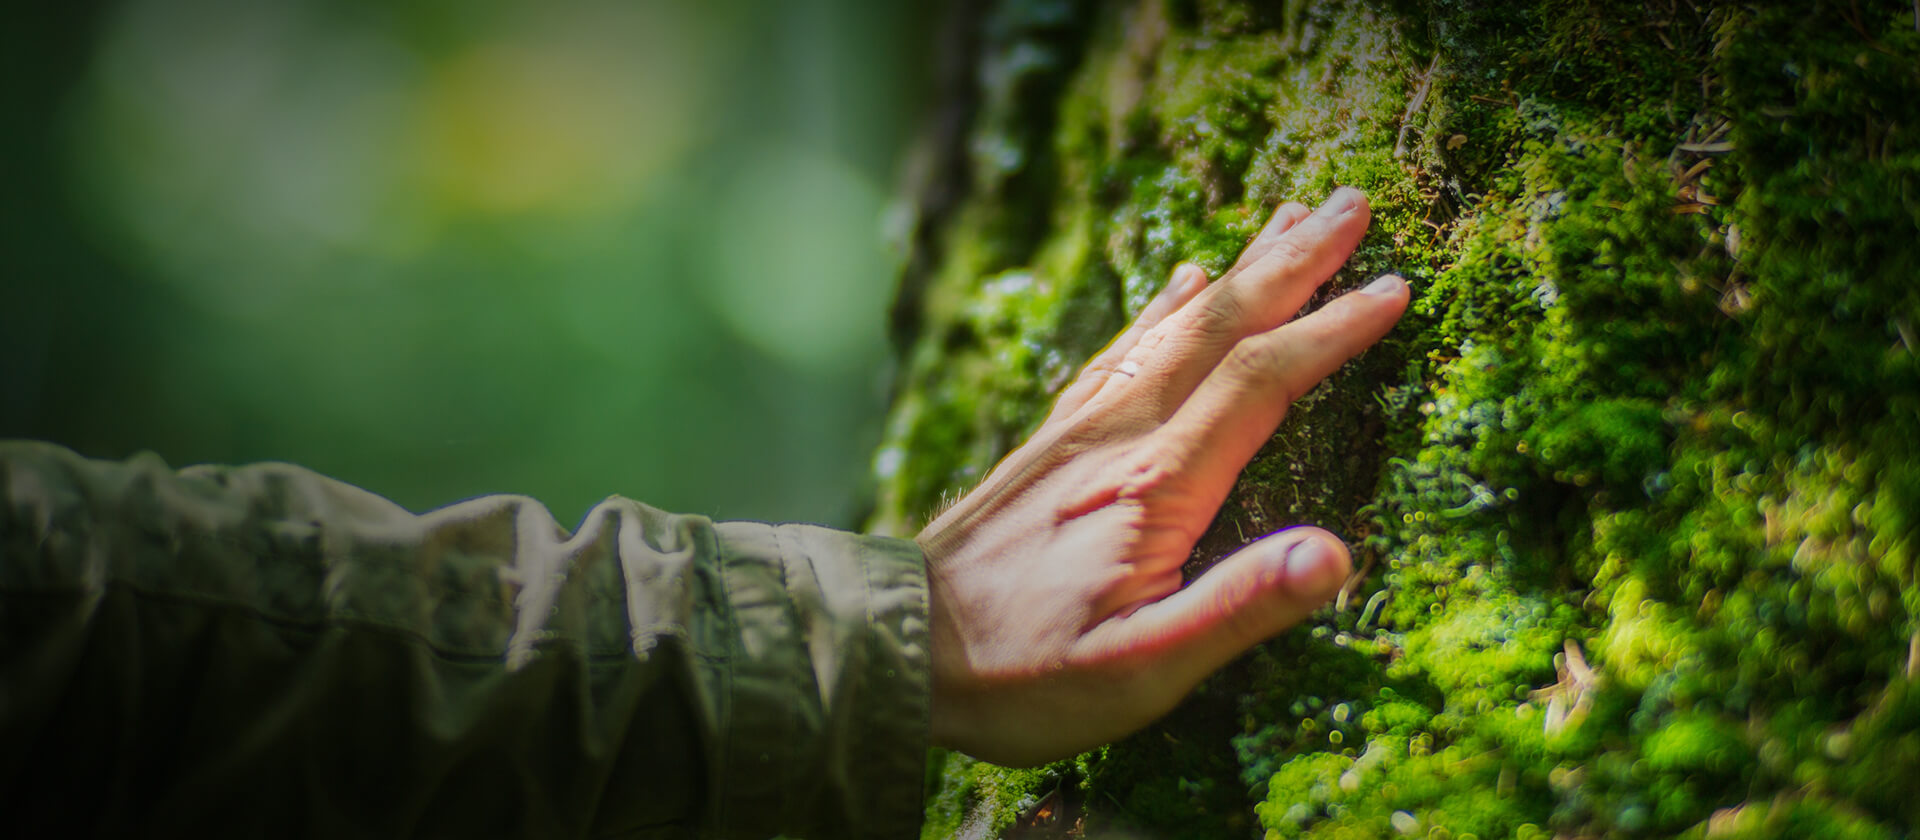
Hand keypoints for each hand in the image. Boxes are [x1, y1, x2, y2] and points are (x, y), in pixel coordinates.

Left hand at [918, 187, 1407, 765]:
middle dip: (1293, 262)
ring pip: (1174, 326)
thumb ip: (1240, 608)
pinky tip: (1181, 282)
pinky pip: (1120, 350)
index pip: (1263, 381)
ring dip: (1239, 269)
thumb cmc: (1022, 675)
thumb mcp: (1141, 669)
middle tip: (1354, 201)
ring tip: (1287, 217)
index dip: (1333, 331)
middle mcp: (1118, 435)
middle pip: (1221, 326)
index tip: (1396, 286)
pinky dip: (1161, 307)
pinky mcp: (1051, 442)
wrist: (896, 646)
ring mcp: (1080, 431)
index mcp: (1156, 484)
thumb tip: (1337, 556)